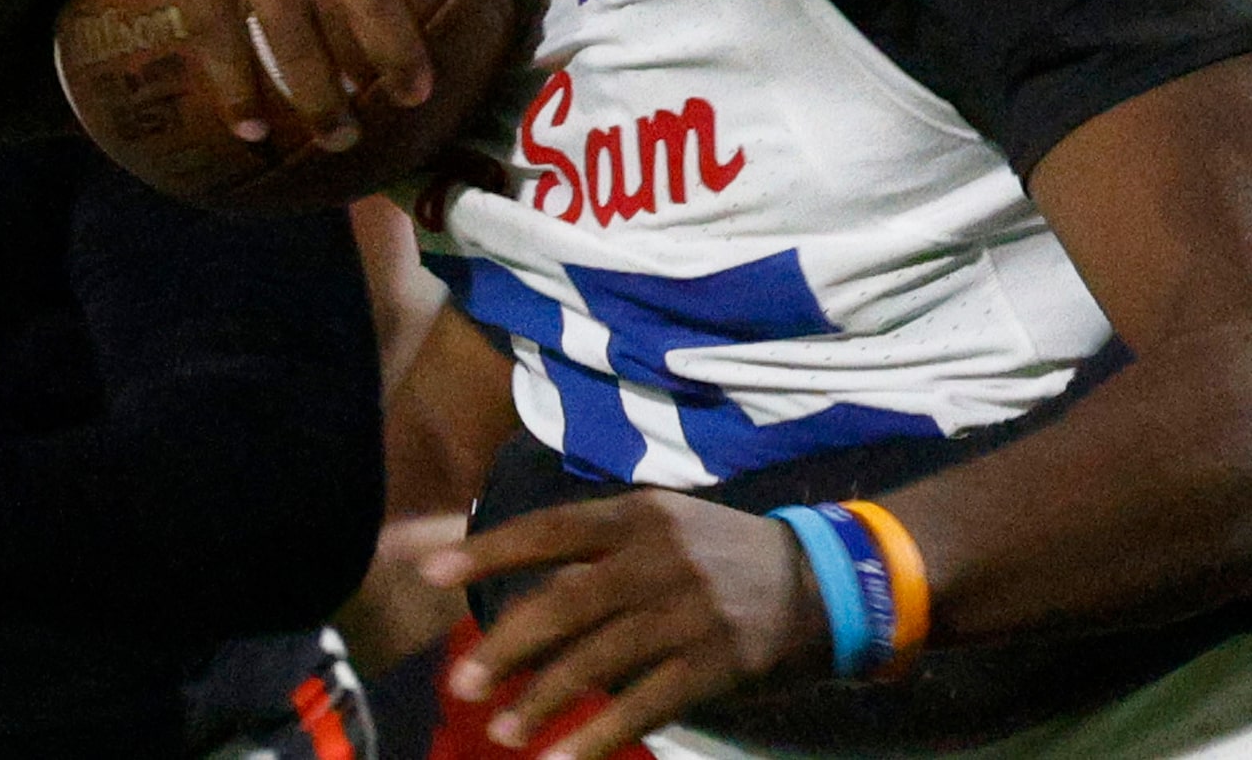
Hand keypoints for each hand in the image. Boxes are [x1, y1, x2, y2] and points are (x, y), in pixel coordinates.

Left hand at [423, 490, 824, 758]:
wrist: (819, 583)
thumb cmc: (716, 556)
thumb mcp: (662, 530)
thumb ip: (596, 556)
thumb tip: (513, 604)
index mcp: (638, 515)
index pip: (550, 529)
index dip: (490, 551)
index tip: (433, 574)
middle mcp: (658, 557)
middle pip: (566, 601)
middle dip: (508, 645)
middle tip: (462, 684)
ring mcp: (688, 611)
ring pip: (599, 659)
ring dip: (544, 700)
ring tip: (504, 732)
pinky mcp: (715, 663)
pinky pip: (644, 704)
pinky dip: (599, 736)